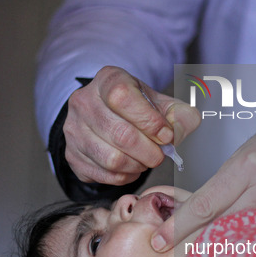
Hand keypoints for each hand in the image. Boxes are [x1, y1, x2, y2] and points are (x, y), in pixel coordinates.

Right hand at [64, 66, 199, 184]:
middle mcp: (83, 102)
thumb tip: (183, 127)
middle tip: (159, 155)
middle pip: (120, 134)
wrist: (106, 116)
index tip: (166, 135)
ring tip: (145, 160)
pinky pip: (103, 175)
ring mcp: (73, 130)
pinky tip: (131, 167)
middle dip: (149, 151)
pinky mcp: (71, 155)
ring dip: (137, 166)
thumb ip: (180, 113)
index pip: (123, 97)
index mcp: (107, 80)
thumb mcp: (160, 102)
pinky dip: (124, 176)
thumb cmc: (136, 109)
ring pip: (111, 159)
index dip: (150, 121)